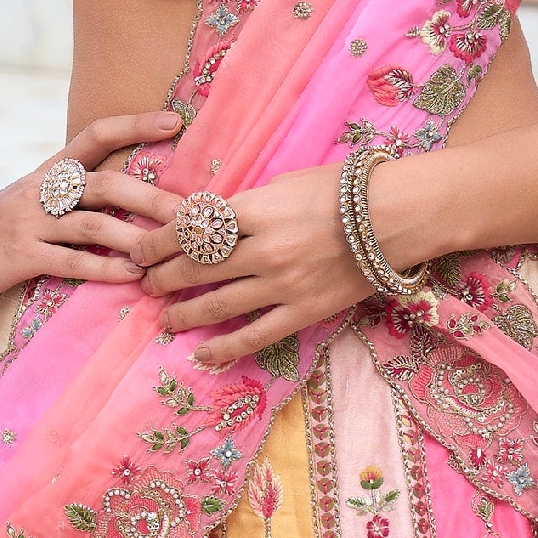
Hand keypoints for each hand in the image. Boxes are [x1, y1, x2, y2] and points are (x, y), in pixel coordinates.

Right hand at [0, 112, 185, 303]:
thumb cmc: (5, 226)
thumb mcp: (37, 196)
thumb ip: (78, 191)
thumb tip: (139, 192)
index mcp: (51, 170)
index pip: (96, 134)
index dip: (134, 125)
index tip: (175, 121)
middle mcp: (42, 190)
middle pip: (104, 184)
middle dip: (151, 197)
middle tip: (189, 212)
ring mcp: (30, 222)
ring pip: (91, 225)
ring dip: (134, 238)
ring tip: (166, 250)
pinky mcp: (22, 256)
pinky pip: (69, 262)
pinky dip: (104, 269)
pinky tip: (132, 275)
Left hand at [141, 159, 370, 366]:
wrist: (396, 216)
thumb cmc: (344, 189)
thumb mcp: (285, 183)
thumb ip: (247, 205)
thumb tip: (211, 222)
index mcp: (255, 209)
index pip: (190, 228)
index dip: (158, 242)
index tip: (141, 250)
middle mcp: (262, 249)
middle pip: (196, 268)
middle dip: (163, 277)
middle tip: (147, 284)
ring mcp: (282, 284)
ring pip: (217, 304)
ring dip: (184, 312)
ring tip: (166, 317)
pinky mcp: (302, 311)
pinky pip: (254, 336)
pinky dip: (223, 349)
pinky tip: (201, 354)